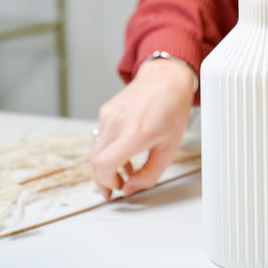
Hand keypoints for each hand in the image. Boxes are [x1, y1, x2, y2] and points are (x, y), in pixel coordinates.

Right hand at [91, 57, 195, 198]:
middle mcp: (117, 122)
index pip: (104, 165)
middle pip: (95, 161)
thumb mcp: (169, 148)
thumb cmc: (172, 109)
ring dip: (107, 165)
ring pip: (97, 149)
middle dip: (103, 179)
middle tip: (115, 188)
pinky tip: (125, 151)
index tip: (116, 189)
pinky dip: (108, 149)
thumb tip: (130, 188)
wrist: (166, 78)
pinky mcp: (106, 110)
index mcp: (134, 133)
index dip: (106, 183)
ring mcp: (109, 114)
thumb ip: (149, 174)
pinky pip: (101, 136)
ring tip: (126, 169)